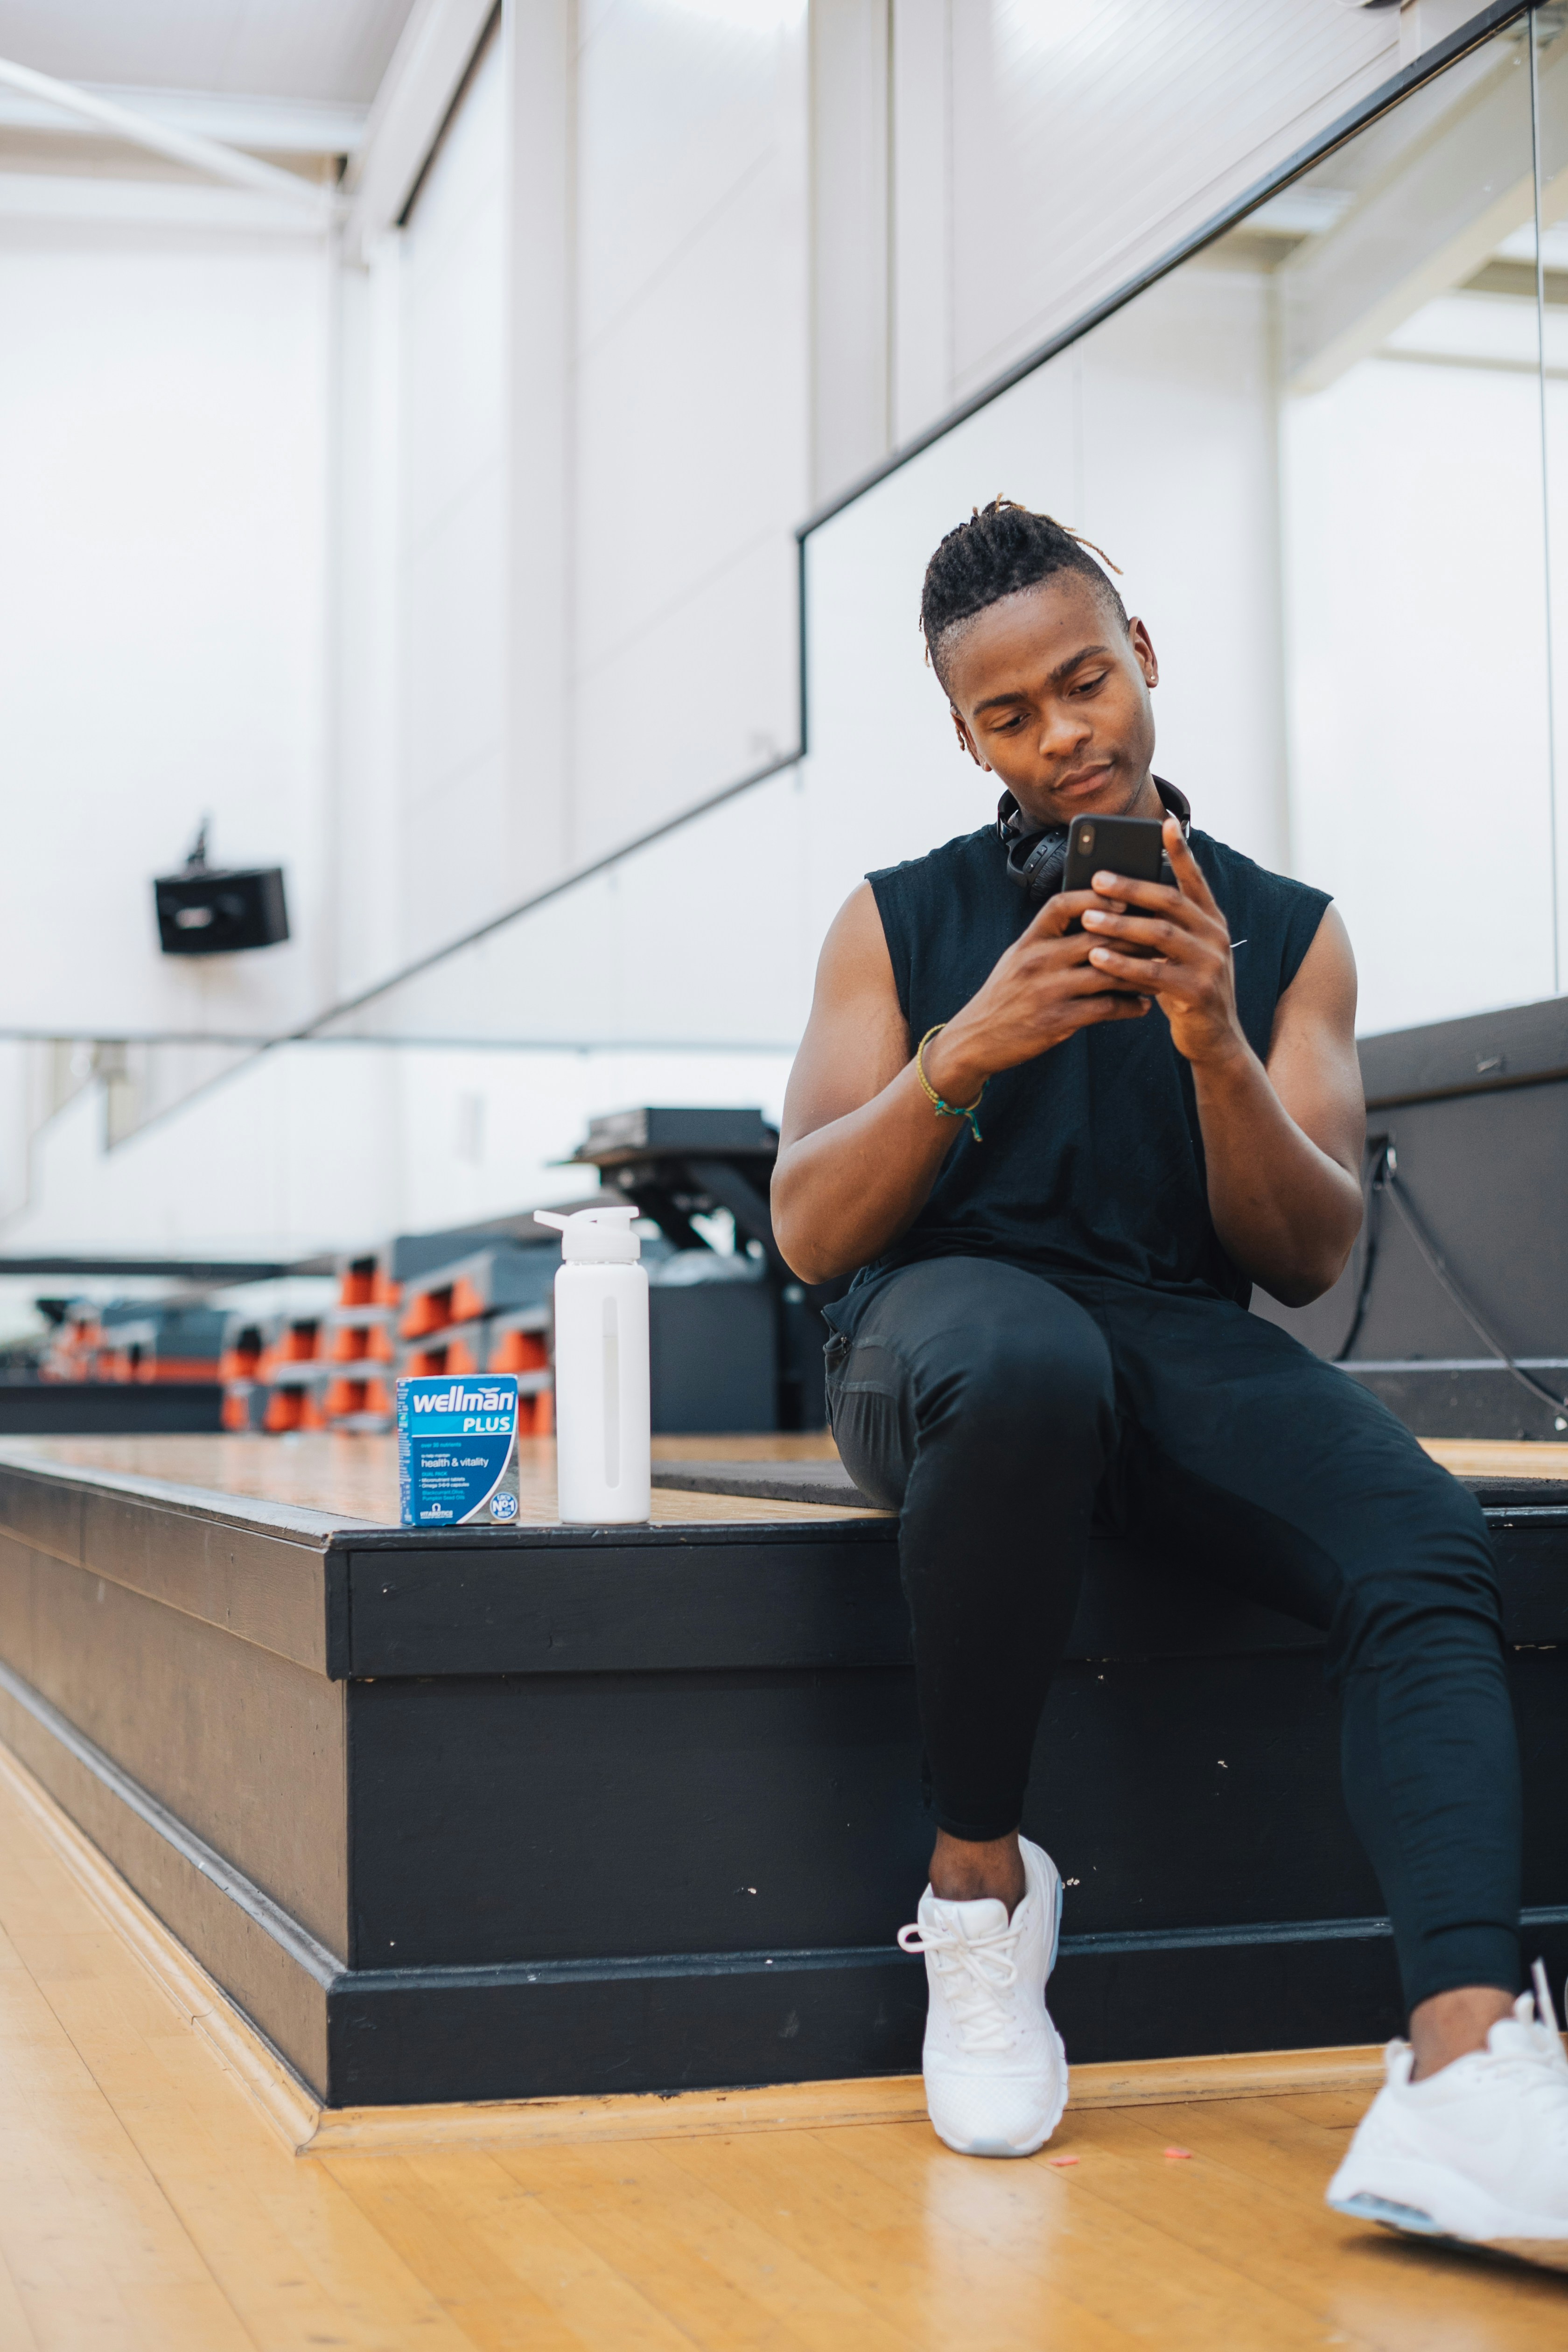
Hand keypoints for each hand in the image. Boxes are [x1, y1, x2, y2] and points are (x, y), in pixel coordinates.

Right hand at [924, 883, 1149, 1101]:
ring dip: (1140, 973)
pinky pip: (1105, 1008)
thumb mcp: (1017, 960)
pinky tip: (1143, 1006)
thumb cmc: (1003, 997)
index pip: (1062, 906)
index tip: (1123, 897)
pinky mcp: (1058, 1020)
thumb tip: (1092, 923)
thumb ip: (1049, 941)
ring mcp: (1048, 991)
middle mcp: (1038, 961)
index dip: (1094, 897)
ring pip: (1108, 973)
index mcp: (1028, 941)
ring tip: (1161, 972)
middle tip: (1163, 936)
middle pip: (1097, 937)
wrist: (975, 1039)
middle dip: (1135, 936)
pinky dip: (1130, 1007)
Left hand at [1077, 817, 1245, 1067]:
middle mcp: (1215, 936)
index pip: (1194, 879)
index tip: (1163, 823)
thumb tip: (1124, 893)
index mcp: (1212, 920)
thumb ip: (1164, 925)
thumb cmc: (1187, 988)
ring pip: (1160, 935)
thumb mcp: (1181, 952)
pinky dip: (1123, 964)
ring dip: (1120, 925)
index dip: (1180, 852)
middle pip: (1171, 902)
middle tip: (1097, 878)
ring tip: (1087, 919)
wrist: (1215, 1039)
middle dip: (1132, 887)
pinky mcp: (1198, 992)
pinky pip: (1154, 973)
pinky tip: (1098, 958)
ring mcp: (1211, 964)